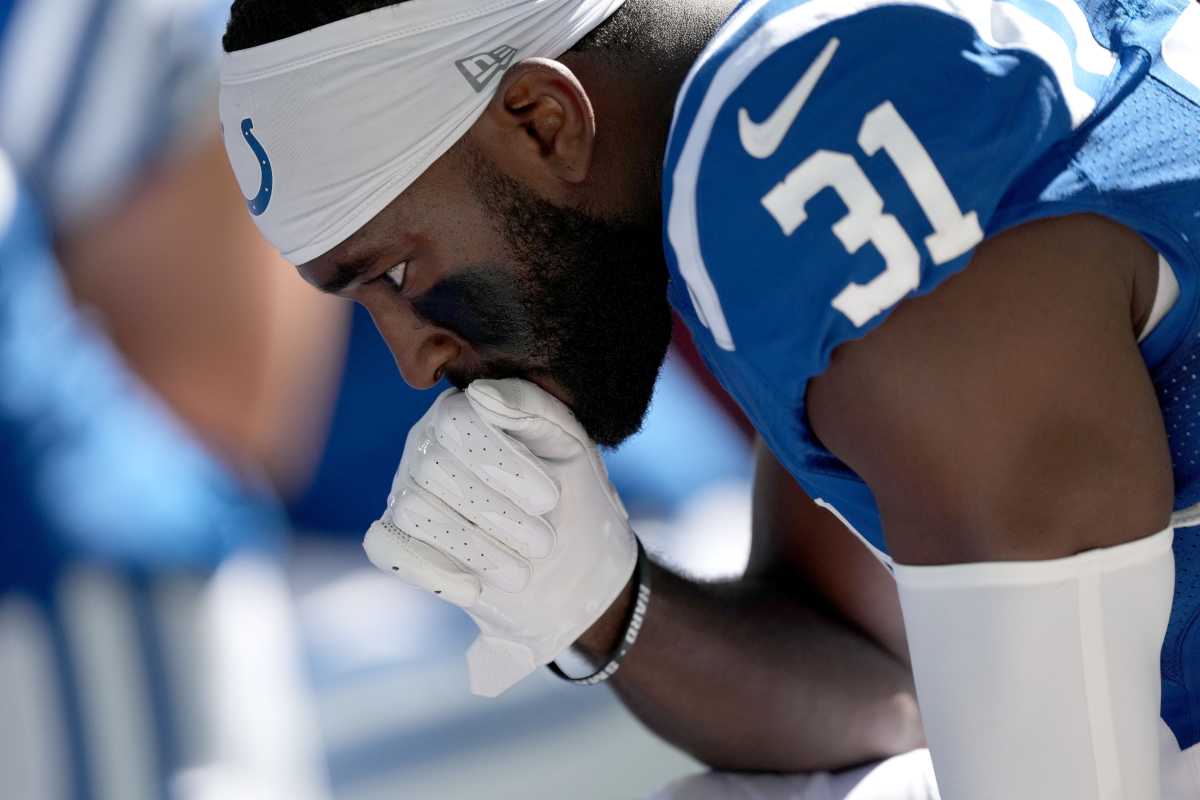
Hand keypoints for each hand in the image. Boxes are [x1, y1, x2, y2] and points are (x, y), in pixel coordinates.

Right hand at [363, 379, 637, 695]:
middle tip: (542, 543)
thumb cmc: (573, 496)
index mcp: (464, 410)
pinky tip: (474, 589)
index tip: (549, 499)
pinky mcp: (397, 538)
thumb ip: (531, 408)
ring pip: (414, 510)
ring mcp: (406, 490)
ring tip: (521, 572)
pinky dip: (431, 571)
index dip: (501, 462)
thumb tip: (479, 392)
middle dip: (494, 512)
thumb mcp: (569, 446)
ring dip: (474, 547)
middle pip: (434, 468)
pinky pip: (387, 547)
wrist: (571, 569)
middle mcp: (426, 444)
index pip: (457, 421)